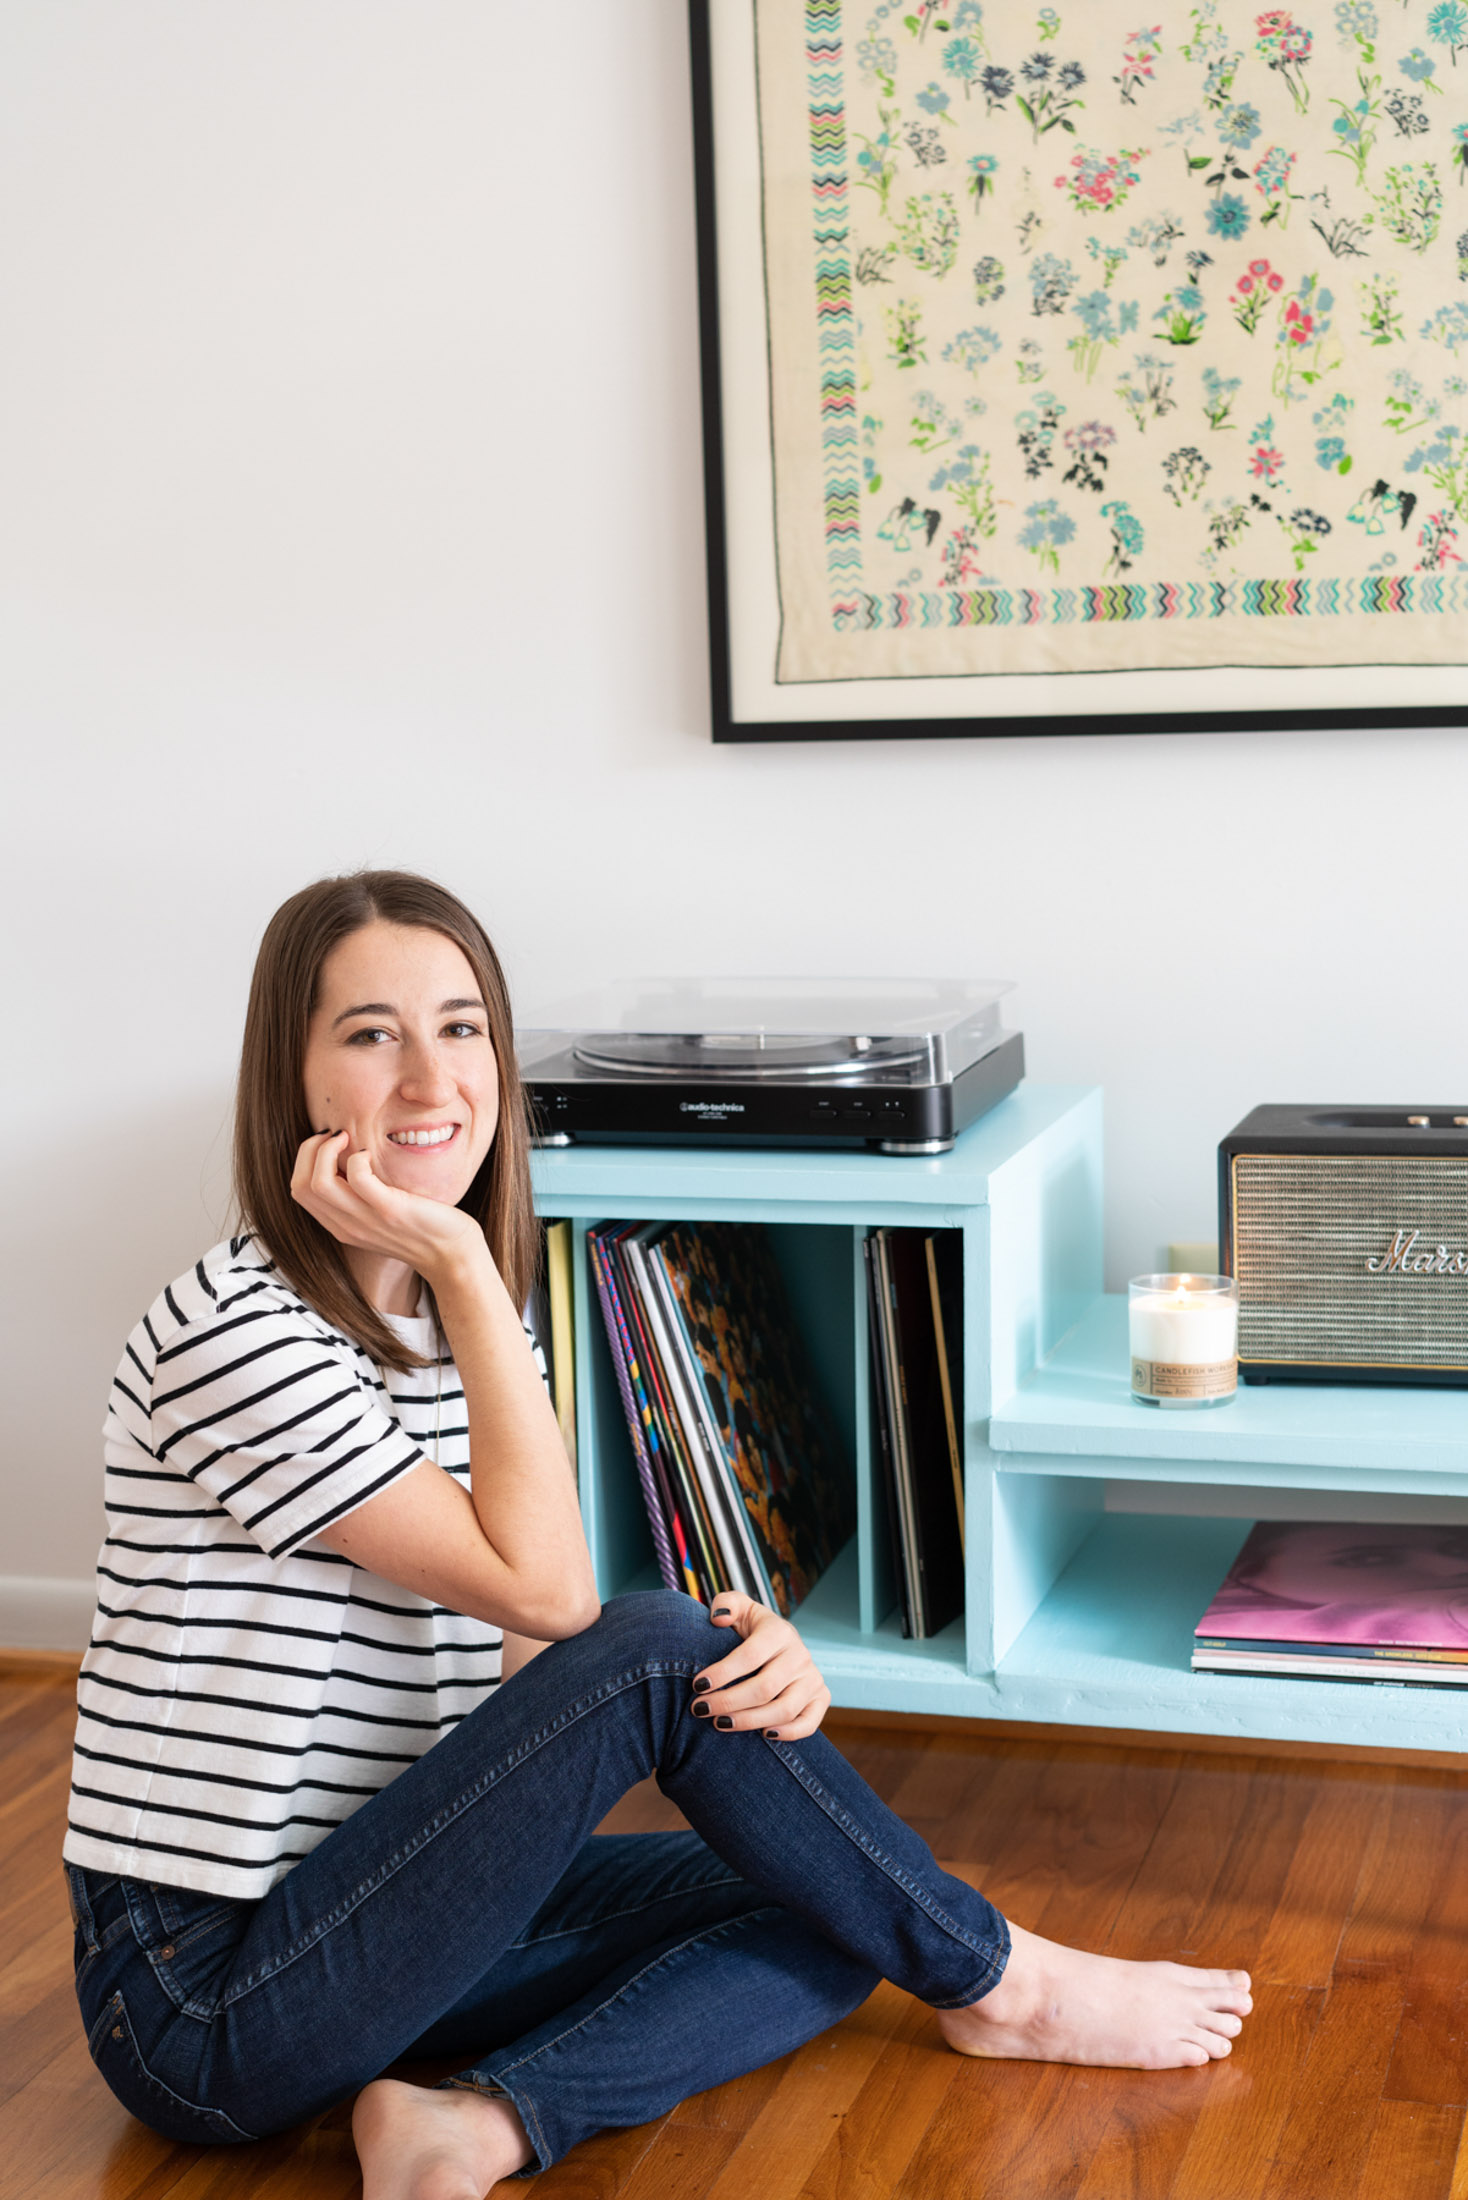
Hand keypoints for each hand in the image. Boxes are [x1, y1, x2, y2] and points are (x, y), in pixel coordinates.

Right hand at [290, 1131, 482, 1283]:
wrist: (452, 1255)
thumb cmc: (422, 1228)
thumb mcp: (379, 1217)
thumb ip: (359, 1198)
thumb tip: (347, 1161)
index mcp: (340, 1226)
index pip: (298, 1191)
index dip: (305, 1159)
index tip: (329, 1144)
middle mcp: (346, 1226)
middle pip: (301, 1185)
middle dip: (310, 1150)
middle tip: (336, 1136)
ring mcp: (366, 1220)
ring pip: (318, 1182)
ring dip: (327, 1149)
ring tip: (348, 1139)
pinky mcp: (390, 1210)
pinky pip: (358, 1177)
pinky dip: (358, 1157)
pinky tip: (372, 1154)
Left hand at [692, 1592, 830, 1741]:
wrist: (780, 1643)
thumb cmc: (752, 1629)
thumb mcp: (740, 1608)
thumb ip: (726, 1604)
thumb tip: (720, 1618)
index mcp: (779, 1631)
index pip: (749, 1656)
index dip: (722, 1673)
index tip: (697, 1685)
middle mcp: (800, 1655)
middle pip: (765, 1688)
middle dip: (728, 1701)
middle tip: (700, 1709)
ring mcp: (812, 1678)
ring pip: (784, 1709)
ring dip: (750, 1721)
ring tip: (720, 1723)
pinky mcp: (820, 1698)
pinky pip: (809, 1722)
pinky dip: (788, 1733)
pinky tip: (763, 1734)